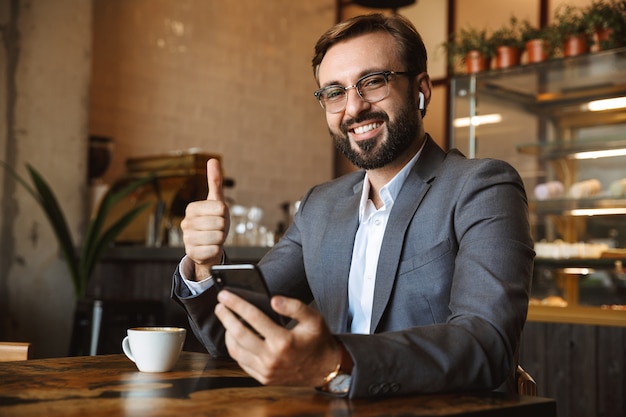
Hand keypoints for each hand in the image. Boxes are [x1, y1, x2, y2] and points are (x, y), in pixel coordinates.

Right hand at [180, 158, 229, 279]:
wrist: (208, 247)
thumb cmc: (214, 222)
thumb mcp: (216, 201)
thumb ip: (215, 181)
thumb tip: (213, 159)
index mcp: (191, 208)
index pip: (220, 208)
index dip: (224, 214)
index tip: (218, 216)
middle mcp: (186, 223)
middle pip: (219, 222)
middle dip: (223, 227)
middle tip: (217, 229)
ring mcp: (187, 239)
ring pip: (218, 236)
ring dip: (221, 239)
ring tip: (214, 238)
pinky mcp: (192, 253)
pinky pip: (214, 250)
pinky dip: (217, 250)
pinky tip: (211, 248)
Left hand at [214, 290, 340, 386]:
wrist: (325, 369)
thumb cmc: (318, 341)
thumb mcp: (313, 319)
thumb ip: (294, 306)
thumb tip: (273, 299)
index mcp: (283, 342)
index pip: (254, 318)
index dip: (237, 304)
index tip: (225, 295)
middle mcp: (272, 358)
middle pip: (239, 334)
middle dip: (226, 317)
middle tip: (220, 305)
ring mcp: (266, 370)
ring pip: (236, 350)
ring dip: (227, 332)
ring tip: (226, 319)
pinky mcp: (263, 378)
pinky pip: (241, 362)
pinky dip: (234, 347)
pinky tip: (234, 336)